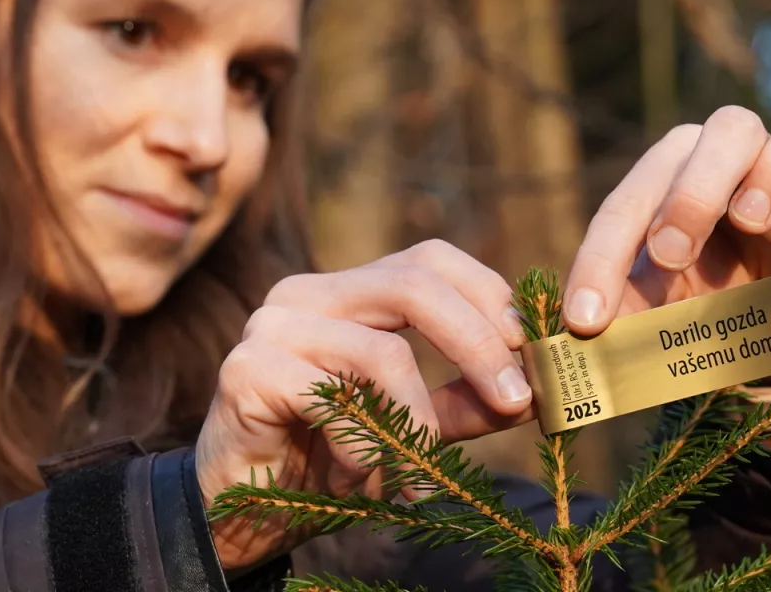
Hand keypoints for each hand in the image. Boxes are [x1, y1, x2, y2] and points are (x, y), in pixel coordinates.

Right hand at [195, 240, 534, 571]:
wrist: (239, 511)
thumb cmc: (324, 461)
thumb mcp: (410, 427)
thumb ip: (461, 401)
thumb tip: (531, 391)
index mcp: (347, 293)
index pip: (429, 260)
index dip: (488, 295)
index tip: (529, 352)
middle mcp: (307, 293)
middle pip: (414, 282)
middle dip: (479, 343)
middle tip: (515, 401)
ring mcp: (273, 325)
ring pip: (381, 351)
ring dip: (419, 425)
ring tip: (422, 477)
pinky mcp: (247, 369)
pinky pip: (333, 399)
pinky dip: (364, 448)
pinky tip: (362, 478)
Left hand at [561, 94, 770, 357]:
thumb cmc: (701, 307)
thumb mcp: (654, 317)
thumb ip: (615, 318)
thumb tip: (567, 342)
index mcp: (673, 177)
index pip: (632, 199)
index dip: (601, 258)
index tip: (586, 318)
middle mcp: (738, 159)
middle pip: (729, 127)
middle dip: (694, 190)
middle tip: (672, 255)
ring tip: (751, 222)